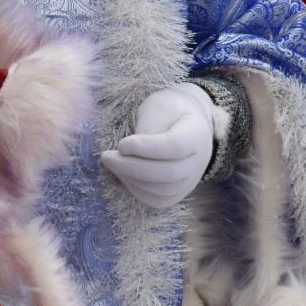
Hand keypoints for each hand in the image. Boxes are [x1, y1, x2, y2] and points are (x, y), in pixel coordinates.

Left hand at [101, 82, 216, 208]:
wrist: (186, 126)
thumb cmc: (169, 112)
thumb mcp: (160, 105)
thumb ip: (150, 122)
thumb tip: (132, 150)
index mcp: (197, 135)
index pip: (175, 147)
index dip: (146, 148)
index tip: (122, 144)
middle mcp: (198, 163)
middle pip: (168, 173)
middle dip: (132, 167)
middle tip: (107, 157)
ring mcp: (190, 182)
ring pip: (162, 191)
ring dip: (131, 179)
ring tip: (112, 163)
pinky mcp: (177, 194)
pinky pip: (157, 200)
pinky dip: (136, 189)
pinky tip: (122, 174)